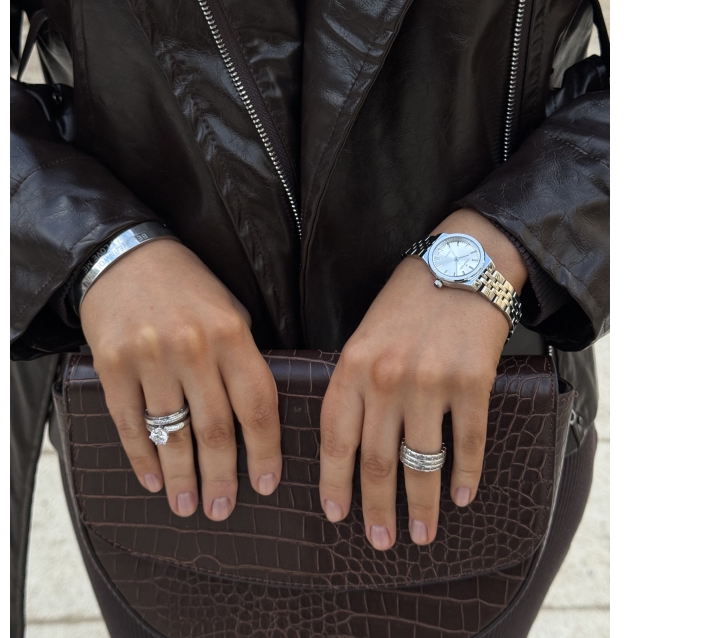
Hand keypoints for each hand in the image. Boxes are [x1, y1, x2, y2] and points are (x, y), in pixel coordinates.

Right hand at [80, 239, 281, 520]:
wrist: (126, 256)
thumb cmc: (188, 288)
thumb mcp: (230, 312)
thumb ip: (243, 360)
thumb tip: (257, 424)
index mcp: (231, 334)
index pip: (257, 406)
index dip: (265, 452)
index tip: (267, 485)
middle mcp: (193, 348)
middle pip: (215, 430)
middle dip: (221, 479)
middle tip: (222, 510)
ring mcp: (150, 357)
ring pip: (172, 434)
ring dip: (181, 478)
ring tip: (187, 506)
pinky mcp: (112, 365)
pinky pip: (130, 424)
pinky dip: (142, 458)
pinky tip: (153, 480)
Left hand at [318, 209, 527, 549]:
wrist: (460, 264)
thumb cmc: (407, 302)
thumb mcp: (365, 335)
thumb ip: (355, 383)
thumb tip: (351, 444)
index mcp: (353, 366)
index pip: (335, 438)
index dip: (334, 482)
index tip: (335, 515)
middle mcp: (387, 378)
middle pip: (376, 460)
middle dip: (376, 508)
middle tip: (380, 542)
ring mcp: (431, 382)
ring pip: (422, 462)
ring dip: (421, 505)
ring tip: (420, 534)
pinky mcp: (473, 383)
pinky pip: (467, 443)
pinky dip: (465, 476)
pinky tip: (463, 496)